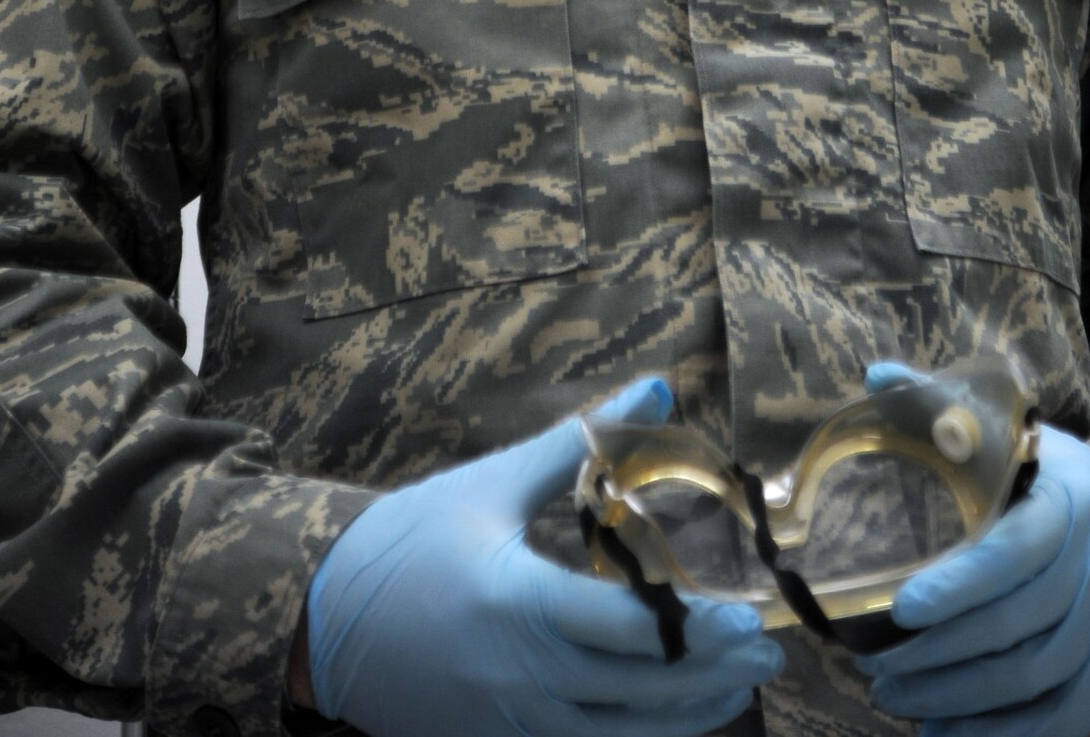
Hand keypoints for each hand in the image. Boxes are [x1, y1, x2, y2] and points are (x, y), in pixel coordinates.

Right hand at [306, 376, 782, 736]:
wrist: (321, 618)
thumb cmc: (412, 541)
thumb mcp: (493, 484)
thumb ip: (577, 440)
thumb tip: (655, 387)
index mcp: (519, 605)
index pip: (629, 630)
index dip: (697, 630)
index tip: (748, 618)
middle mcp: (519, 680)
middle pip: (640, 695)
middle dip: (712, 678)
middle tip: (767, 653)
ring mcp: (508, 728)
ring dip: (686, 721)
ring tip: (737, 690)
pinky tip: (670, 721)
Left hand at [857, 364, 1089, 736]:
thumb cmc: (1078, 484)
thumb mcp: (1029, 437)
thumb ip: (948, 408)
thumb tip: (876, 378)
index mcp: (1070, 502)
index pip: (1014, 551)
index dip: (960, 585)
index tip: (902, 607)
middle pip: (1015, 626)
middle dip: (939, 654)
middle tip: (874, 665)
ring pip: (1032, 678)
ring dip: (958, 699)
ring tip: (896, 697)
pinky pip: (1058, 719)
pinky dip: (1001, 734)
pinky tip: (946, 735)